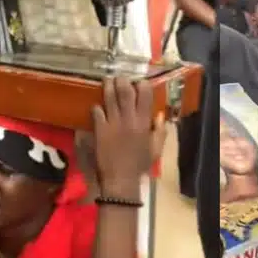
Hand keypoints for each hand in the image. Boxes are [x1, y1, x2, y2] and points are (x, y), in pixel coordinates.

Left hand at [91, 77, 166, 195]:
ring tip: (107, 81)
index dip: (142, 85)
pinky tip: (97, 106)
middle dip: (123, 81)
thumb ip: (160, 131)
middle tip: (120, 77)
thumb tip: (160, 115)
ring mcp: (113, 123)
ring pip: (110, 98)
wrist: (121, 179)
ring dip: (108, 87)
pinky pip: (96, 112)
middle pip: (125, 92)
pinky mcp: (100, 130)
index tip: (140, 82)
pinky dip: (96, 107)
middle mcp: (129, 119)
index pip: (145, 95)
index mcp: (144, 123)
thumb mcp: (156, 149)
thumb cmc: (140, 165)